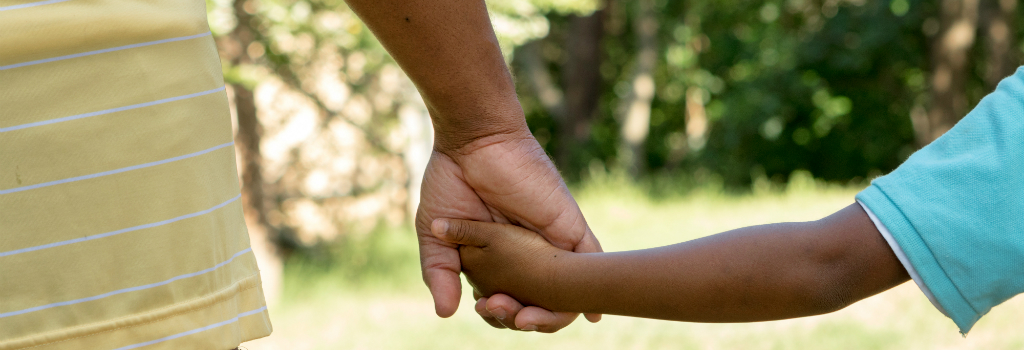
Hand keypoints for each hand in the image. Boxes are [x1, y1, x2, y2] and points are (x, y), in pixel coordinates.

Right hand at [415, 132, 601, 331]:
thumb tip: (445, 314)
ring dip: (552, 314)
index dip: (498, 315)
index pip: (505, 301)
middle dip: (522, 319)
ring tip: (529, 318)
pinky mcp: (567, 226)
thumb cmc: (450, 181)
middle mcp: (525, 254)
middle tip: (500, 309)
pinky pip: (589, 259)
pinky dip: (592, 289)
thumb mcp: (435, 235)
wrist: (472, 141)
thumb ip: (440, 273)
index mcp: (497, 259)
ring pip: (564, 290)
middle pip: (536, 302)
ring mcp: (548, 242)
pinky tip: (593, 314)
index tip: (483, 307)